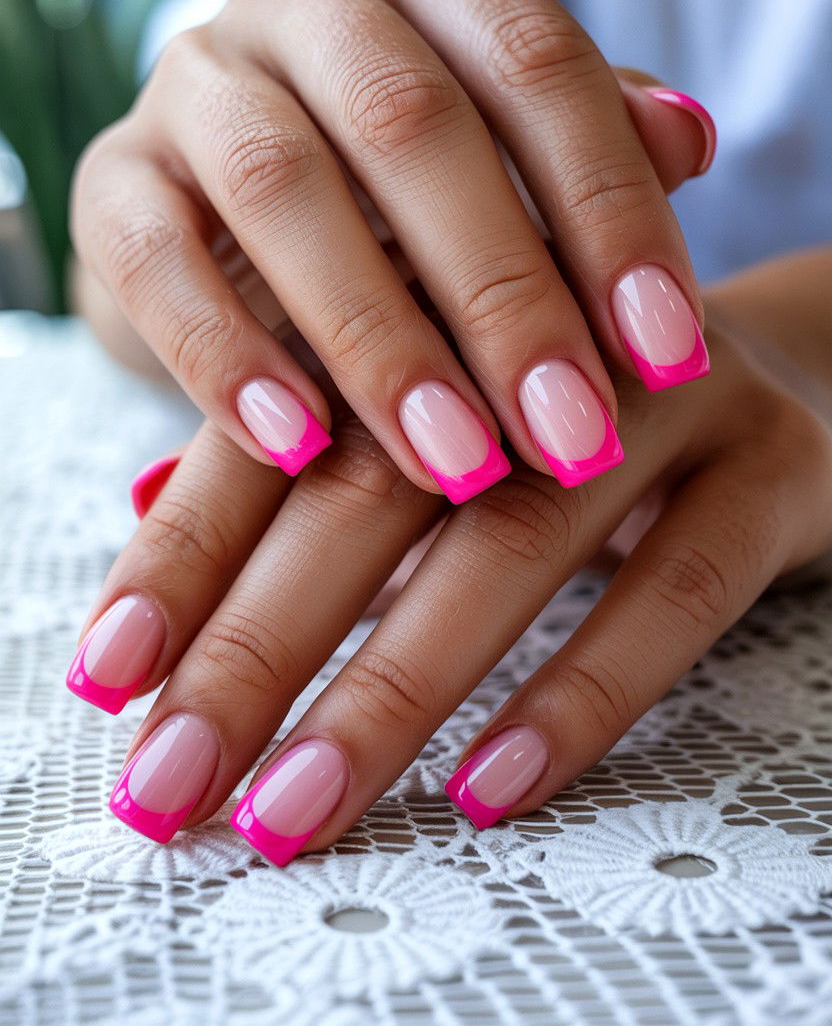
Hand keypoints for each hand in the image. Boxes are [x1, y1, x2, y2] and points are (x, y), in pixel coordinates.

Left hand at [66, 250, 831, 857]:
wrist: (784, 364)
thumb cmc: (570, 408)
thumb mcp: (447, 413)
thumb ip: (321, 460)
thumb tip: (148, 512)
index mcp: (435, 298)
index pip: (284, 423)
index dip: (190, 549)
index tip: (112, 676)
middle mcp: (539, 330)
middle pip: (375, 484)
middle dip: (260, 645)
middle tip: (174, 781)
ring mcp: (663, 394)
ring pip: (513, 540)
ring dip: (393, 687)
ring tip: (295, 806)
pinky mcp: (770, 466)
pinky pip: (675, 590)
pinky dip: (579, 694)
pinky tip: (492, 786)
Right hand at [71, 0, 714, 501]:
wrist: (239, 203)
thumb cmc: (407, 186)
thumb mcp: (510, 152)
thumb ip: (593, 143)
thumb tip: (689, 142)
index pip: (535, 62)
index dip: (610, 208)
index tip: (667, 349)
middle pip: (410, 124)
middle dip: (502, 293)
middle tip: (569, 432)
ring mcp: (193, 78)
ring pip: (282, 188)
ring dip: (378, 339)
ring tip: (456, 460)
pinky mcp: (112, 176)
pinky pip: (154, 260)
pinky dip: (227, 356)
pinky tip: (300, 445)